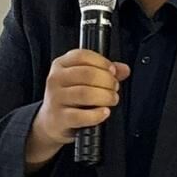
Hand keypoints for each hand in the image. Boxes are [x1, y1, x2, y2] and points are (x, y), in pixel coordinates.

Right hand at [25, 49, 129, 168]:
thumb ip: (104, 71)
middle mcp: (56, 79)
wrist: (52, 121)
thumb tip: (124, 69)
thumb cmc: (69, 97)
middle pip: (87, 74)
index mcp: (60, 65)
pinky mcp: (60, 118)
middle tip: (115, 87)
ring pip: (85, 94)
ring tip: (112, 99)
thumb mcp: (82, 80)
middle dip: (107, 81)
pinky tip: (104, 112)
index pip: (82, 56)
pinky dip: (97, 115)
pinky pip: (81, 116)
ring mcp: (56, 99)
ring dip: (105, 96)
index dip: (102, 62)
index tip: (113, 71)